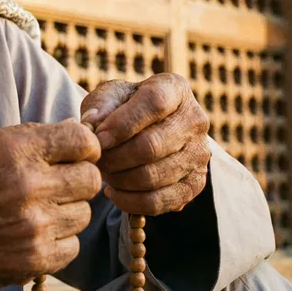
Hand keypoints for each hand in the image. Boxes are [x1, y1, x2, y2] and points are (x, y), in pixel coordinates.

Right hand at [0, 120, 101, 290]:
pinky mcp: (35, 261)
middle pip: (91, 178)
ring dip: (65, 210)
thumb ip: (26, 136)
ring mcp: (34, 227)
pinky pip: (73, 247)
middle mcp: (28, 186)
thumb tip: (72, 132)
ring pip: (84, 214)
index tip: (74, 153)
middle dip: (77, 177)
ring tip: (35, 210)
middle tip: (56, 183)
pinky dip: (57, 241)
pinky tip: (31, 234)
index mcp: (14, 150)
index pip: (83, 140)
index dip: (83, 145)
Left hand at [80, 73, 210, 215]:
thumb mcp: (109, 96)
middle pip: (152, 145)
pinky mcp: (196, 183)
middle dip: (115, 157)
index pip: (154, 103)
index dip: (122, 123)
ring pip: (154, 177)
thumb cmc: (123, 108)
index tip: (98, 138)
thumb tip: (92, 124)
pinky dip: (131, 201)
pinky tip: (114, 192)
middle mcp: (194, 120)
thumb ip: (100, 105)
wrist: (148, 129)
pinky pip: (161, 202)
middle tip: (96, 160)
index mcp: (174, 89)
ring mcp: (199, 153)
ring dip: (120, 180)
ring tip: (103, 173)